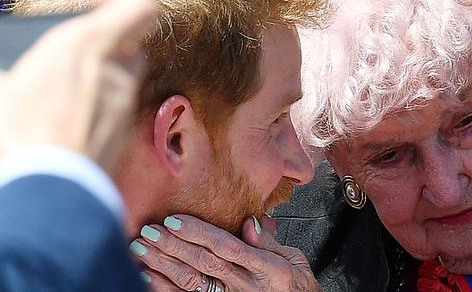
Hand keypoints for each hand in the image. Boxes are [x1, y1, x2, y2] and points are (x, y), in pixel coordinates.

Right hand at [0, 0, 154, 171]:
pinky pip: (117, 112)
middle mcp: (116, 76)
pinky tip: (70, 119)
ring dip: (102, 77)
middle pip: (129, 46)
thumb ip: (16, 68)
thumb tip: (15, 72)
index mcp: (87, 47)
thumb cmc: (17, 136)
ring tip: (63, 88)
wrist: (43, 198)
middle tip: (75, 48)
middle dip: (108, 42)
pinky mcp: (122, 140)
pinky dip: (100, 108)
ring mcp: (124, 111)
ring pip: (123, 81)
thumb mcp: (2, 86)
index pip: (137, 7)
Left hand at [132, 214, 320, 291]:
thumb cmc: (297, 285)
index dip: (199, 233)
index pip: (226, 247)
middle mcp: (248, 287)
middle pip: (204, 264)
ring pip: (192, 283)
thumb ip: (269, 242)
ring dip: (163, 266)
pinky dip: (166, 289)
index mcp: (268, 269)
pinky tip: (148, 278)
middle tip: (148, 230)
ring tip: (141, 249)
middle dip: (173, 246)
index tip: (175, 219)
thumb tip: (247, 222)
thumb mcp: (294, 259)